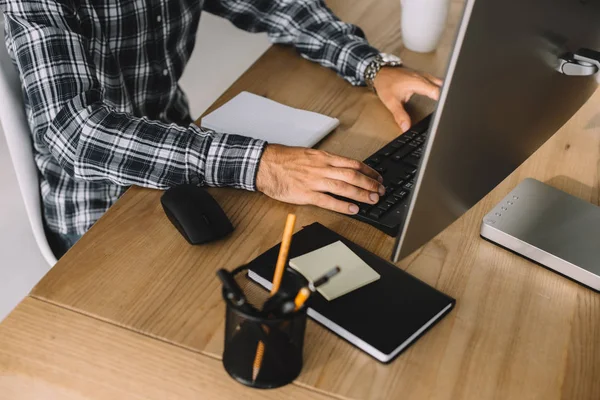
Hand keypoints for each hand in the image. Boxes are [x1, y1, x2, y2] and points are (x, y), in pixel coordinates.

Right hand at [256, 144, 385, 214]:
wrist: (265, 165)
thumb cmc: (284, 159)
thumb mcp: (308, 154)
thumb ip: (325, 161)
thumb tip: (341, 167)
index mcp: (324, 158)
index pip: (352, 163)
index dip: (368, 171)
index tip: (378, 176)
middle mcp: (322, 168)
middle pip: (353, 175)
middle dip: (370, 183)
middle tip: (381, 190)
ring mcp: (315, 181)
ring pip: (344, 187)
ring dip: (361, 194)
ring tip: (373, 199)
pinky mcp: (306, 194)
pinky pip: (328, 201)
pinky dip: (343, 206)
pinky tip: (353, 209)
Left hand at [373, 67, 442, 131]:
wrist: (380, 72)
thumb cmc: (385, 83)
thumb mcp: (391, 102)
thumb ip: (400, 116)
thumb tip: (406, 128)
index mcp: (417, 82)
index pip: (436, 91)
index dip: (442, 100)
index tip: (445, 108)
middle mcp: (423, 77)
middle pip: (442, 86)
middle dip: (446, 96)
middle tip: (448, 107)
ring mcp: (424, 75)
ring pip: (440, 82)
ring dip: (444, 90)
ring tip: (446, 102)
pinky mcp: (423, 75)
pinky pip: (435, 80)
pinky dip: (439, 87)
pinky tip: (440, 94)